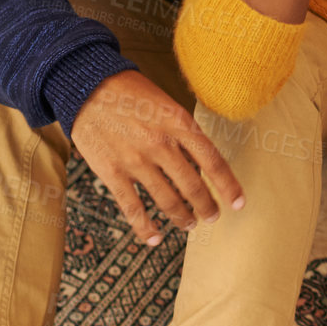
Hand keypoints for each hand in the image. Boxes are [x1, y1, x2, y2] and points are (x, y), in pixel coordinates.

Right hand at [69, 70, 245, 244]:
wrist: (87, 86)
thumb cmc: (132, 93)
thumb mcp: (167, 103)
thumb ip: (184, 131)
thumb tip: (203, 161)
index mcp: (179, 123)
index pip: (212, 161)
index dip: (229, 186)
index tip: (239, 203)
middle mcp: (160, 144)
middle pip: (193, 185)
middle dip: (207, 206)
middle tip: (213, 216)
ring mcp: (135, 160)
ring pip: (167, 200)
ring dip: (182, 217)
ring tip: (189, 224)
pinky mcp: (111, 172)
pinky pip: (132, 207)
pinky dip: (144, 227)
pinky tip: (154, 239)